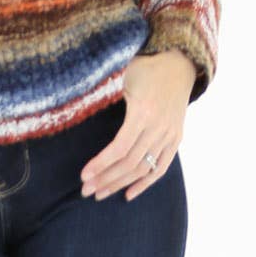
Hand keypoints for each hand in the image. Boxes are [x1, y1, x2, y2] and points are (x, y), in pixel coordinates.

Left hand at [79, 50, 196, 202]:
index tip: (84, 175)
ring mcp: (170, 135)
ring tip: (100, 193)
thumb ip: (107, 99)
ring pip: (143, 169)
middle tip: (86, 190)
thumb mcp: (124, 78)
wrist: (178, 62)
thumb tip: (77, 111)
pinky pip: (161, 167)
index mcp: (143, 112)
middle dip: (106, 179)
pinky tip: (128, 194)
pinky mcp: (176, 139)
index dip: (101, 164)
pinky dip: (145, 183)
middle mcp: (158, 127)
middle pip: (130, 163)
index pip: (120, 148)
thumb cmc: (145, 66)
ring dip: (120, 183)